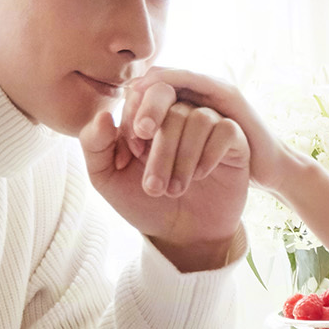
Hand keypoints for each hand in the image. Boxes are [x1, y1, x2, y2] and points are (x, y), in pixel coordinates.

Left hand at [84, 65, 250, 266]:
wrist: (183, 236)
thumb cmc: (144, 204)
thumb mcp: (108, 179)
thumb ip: (94, 145)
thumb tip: (105, 114)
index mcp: (148, 115)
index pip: (142, 92)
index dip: (135, 120)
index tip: (129, 157)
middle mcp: (178, 114)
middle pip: (170, 101)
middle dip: (159, 144)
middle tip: (152, 184)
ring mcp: (208, 126)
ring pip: (198, 118)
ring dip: (182, 158)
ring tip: (174, 190)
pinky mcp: (234, 142)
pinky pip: (226, 130)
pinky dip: (209, 154)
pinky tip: (200, 176)